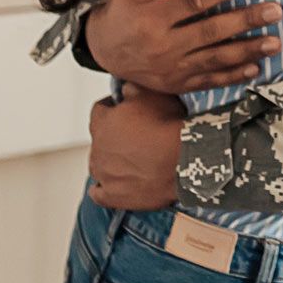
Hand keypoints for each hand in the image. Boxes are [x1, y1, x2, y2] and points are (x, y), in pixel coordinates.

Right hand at [85, 0, 282, 93]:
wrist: (104, 50)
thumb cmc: (123, 7)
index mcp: (152, 16)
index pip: (194, 0)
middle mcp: (163, 44)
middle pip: (210, 32)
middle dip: (245, 21)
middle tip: (275, 10)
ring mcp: (171, 68)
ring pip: (215, 59)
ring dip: (248, 51)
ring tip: (276, 41)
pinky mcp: (177, 84)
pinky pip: (209, 81)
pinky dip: (234, 77)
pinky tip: (257, 67)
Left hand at [87, 86, 184, 209]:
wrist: (183, 160)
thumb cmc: (169, 127)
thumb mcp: (152, 93)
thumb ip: (131, 88)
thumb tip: (124, 87)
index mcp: (103, 122)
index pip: (100, 110)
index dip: (114, 108)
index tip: (124, 108)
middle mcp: (98, 148)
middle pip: (100, 139)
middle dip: (115, 136)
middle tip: (137, 135)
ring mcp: (104, 174)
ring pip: (100, 164)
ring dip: (112, 160)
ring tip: (135, 158)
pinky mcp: (112, 195)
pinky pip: (99, 193)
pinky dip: (105, 188)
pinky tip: (118, 183)